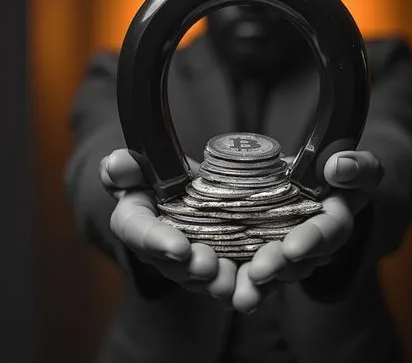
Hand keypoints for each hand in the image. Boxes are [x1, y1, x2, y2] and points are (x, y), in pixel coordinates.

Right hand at [100, 149, 236, 303]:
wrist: (191, 186)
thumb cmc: (164, 176)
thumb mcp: (147, 165)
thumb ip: (130, 166)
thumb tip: (116, 163)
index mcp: (137, 221)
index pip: (137, 231)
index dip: (157, 241)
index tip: (178, 248)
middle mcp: (160, 249)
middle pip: (172, 264)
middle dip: (191, 267)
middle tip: (209, 265)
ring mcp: (189, 263)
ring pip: (200, 280)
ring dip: (216, 283)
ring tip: (230, 280)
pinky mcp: (219, 266)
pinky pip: (228, 281)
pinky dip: (241, 287)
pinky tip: (252, 289)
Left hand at [232, 150, 382, 312]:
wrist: (309, 180)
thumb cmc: (334, 172)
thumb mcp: (357, 166)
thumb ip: (356, 166)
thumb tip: (337, 167)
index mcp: (336, 219)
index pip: (329, 230)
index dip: (312, 239)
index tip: (292, 248)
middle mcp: (313, 245)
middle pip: (298, 261)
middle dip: (277, 266)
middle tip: (258, 271)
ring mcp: (288, 254)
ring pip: (274, 274)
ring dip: (255, 285)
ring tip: (240, 294)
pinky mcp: (264, 255)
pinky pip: (254, 273)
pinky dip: (238, 281)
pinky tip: (222, 289)